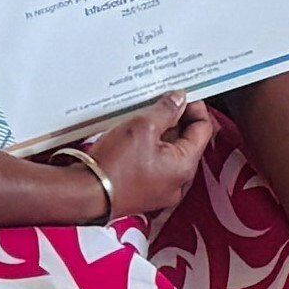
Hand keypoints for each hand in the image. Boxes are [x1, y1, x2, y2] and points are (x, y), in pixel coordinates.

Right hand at [71, 93, 218, 220]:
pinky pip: (155, 165)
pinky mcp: (145, 192)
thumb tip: (180, 99)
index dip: (194, 107)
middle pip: (187, 141)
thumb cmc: (114, 165)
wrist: (85, 194)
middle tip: (159, 101)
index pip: (203, 128)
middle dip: (176, 119)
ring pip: (169, 153)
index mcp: (185, 166)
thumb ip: (166, 110)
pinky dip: (149, 148)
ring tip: (143, 116)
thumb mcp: (142, 126)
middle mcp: (178, 182)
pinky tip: (134, 136)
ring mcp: (162, 190)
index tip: (179, 94)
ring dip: (161, 132)